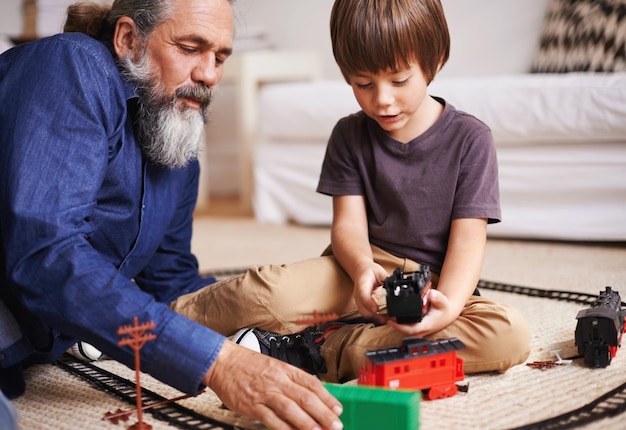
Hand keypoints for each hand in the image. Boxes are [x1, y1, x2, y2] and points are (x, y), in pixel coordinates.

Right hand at [204, 341, 342, 429]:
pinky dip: (284, 429)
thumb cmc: (248, 364)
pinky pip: (271, 419)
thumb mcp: (275, 366)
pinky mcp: (252, 406)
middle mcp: (278, 381)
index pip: (312, 383)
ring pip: (291, 410)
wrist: (223, 362)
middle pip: (306, 398)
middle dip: (323, 414)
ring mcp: (265, 393)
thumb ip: (291, 380)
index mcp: (285, 369)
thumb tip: (311, 395)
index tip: (338, 409)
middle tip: (336, 426)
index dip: (327, 398)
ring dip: (308, 423)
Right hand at [352, 263, 388, 320]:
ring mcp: (359, 301)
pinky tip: (384, 319)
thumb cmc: (370, 271)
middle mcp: (358, 295)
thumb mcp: (379, 272)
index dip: (369, 303)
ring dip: (376, 319)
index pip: (363, 295)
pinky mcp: (362, 305)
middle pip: (363, 309)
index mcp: (361, 284)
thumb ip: (386, 280)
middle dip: (375, 316)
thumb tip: (396, 288)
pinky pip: (367, 314)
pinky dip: (376, 318)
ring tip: (389, 320)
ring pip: (365, 314)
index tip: (376, 309)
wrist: (361, 271)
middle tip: (389, 318)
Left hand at [386, 289, 454, 336]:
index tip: (391, 321)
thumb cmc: (444, 308)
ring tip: (385, 316)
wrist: (447, 313)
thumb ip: (437, 297)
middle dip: (394, 325)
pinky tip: (392, 317)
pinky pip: (405, 327)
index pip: (410, 330)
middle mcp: (421, 330)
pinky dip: (398, 323)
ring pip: (404, 330)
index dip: (399, 327)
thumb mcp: (442, 301)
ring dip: (395, 324)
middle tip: (384, 316)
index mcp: (426, 325)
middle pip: (404, 331)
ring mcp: (418, 330)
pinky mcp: (416, 328)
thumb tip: (431, 294)